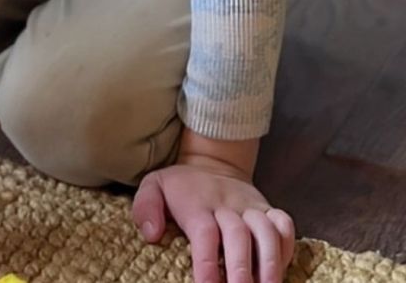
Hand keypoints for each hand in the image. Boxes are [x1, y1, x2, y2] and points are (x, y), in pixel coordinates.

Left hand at [132, 154, 294, 282]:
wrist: (212, 162)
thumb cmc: (180, 185)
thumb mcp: (153, 186)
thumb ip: (146, 207)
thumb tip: (152, 234)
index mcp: (196, 204)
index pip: (204, 233)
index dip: (207, 262)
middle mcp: (226, 205)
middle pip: (238, 236)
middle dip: (241, 270)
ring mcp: (250, 207)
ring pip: (266, 232)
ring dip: (270, 263)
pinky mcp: (268, 208)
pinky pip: (284, 224)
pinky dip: (287, 246)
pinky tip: (282, 270)